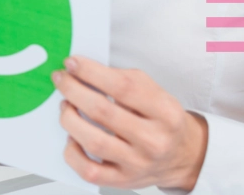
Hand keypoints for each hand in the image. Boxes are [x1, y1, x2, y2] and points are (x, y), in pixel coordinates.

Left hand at [53, 56, 207, 190]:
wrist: (182, 156)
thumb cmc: (161, 120)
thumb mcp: (155, 92)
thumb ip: (124, 78)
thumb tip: (82, 69)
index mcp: (165, 112)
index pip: (123, 87)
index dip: (91, 72)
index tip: (71, 62)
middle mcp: (153, 140)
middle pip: (103, 112)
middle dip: (73, 90)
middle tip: (61, 80)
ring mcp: (137, 163)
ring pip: (93, 141)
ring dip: (69, 119)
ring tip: (65, 106)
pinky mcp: (122, 180)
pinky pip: (89, 170)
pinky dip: (72, 152)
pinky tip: (71, 137)